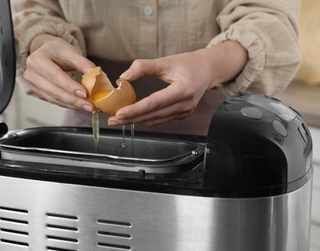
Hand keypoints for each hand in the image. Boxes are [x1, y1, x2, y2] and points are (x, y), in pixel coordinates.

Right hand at [23, 34, 95, 111]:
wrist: (45, 51)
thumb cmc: (58, 51)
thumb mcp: (72, 53)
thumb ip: (85, 65)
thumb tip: (99, 79)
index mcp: (37, 60)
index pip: (56, 76)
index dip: (71, 87)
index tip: (85, 94)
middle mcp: (32, 74)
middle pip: (55, 91)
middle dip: (74, 100)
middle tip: (90, 106)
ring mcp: (33, 85)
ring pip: (55, 99)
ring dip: (73, 105)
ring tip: (88, 107)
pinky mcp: (38, 93)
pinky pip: (54, 102)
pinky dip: (68, 105)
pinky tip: (79, 105)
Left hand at [108, 41, 247, 126]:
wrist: (208, 70)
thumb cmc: (188, 63)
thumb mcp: (166, 61)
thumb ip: (144, 67)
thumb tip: (123, 77)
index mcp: (183, 90)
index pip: (154, 103)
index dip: (135, 110)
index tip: (119, 113)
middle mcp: (185, 104)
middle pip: (153, 115)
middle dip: (131, 119)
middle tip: (112, 120)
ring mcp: (185, 112)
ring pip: (156, 120)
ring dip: (136, 121)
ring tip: (118, 120)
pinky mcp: (183, 115)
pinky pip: (161, 120)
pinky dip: (147, 120)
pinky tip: (134, 118)